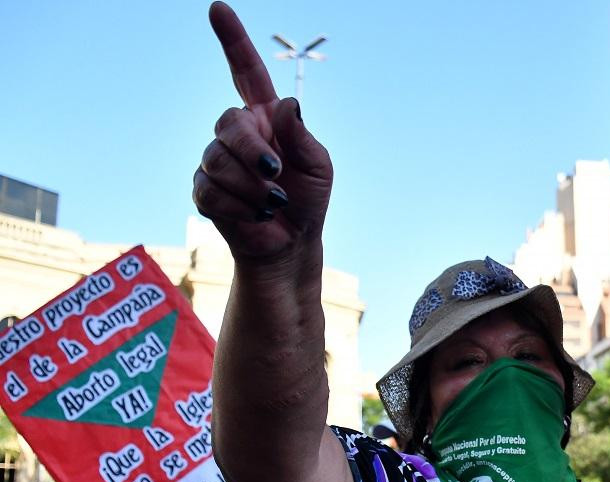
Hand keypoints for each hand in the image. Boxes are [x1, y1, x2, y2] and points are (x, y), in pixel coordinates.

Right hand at [194, 2, 332, 259]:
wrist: (291, 244)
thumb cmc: (307, 200)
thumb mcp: (318, 166)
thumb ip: (303, 136)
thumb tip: (284, 106)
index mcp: (266, 119)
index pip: (246, 72)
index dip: (233, 41)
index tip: (218, 8)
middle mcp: (238, 133)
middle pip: (229, 121)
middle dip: (253, 151)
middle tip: (277, 173)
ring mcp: (216, 160)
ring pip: (218, 159)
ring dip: (252, 186)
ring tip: (272, 202)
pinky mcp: (204, 190)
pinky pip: (211, 189)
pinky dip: (239, 205)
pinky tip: (255, 214)